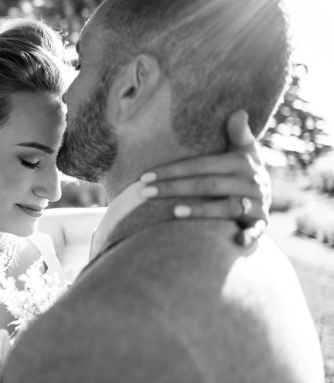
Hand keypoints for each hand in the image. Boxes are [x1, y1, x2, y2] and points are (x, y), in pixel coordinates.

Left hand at [139, 110, 270, 245]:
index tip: (145, 176)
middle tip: (145, 192)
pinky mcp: (261, 223)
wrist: (267, 196)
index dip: (173, 170)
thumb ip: (238, 133)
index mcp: (242, 162)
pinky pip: (256, 231)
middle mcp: (251, 182)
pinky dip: (247, 236)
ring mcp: (257, 204)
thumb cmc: (243, 170)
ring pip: (227, 207)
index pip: (201, 165)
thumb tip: (238, 111)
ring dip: (202, 210)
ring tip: (174, 212)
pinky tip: (235, 241)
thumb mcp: (244, 150)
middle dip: (174, 188)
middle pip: (208, 185)